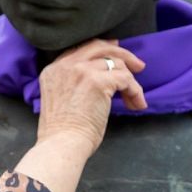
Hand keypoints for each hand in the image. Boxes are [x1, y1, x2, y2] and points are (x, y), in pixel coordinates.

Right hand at [34, 39, 146, 158]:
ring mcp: (82, 71)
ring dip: (131, 82)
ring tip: (135, 99)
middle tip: (138, 66)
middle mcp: (66, 65)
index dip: (102, 49)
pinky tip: (136, 104)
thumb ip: (74, 82)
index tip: (116, 53)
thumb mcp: (60, 98)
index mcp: (54, 69)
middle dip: (122, 53)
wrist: (61, 144)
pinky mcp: (98, 82)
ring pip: (116, 64)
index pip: (81, 50)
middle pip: (99, 47)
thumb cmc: (62, 133)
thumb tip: (103, 77)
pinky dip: (135, 91)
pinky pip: (125, 79)